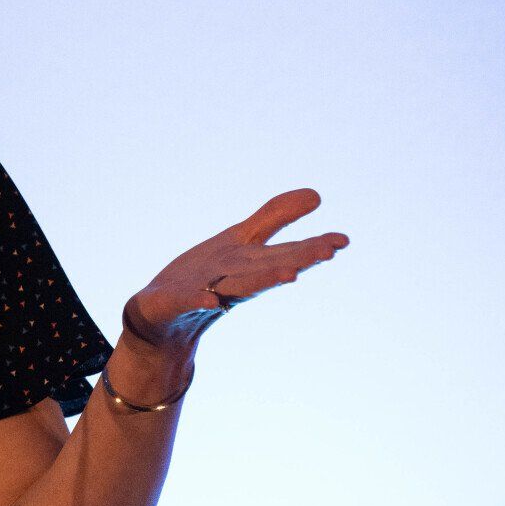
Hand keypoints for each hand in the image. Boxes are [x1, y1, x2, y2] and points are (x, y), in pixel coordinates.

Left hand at [122, 187, 348, 355]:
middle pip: (270, 266)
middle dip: (298, 258)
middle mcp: (235, 278)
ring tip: (290, 274)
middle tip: (328, 251)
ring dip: (263, 279)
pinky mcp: (175, 301)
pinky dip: (201, 300)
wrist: (162, 311)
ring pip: (240, 285)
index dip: (312, 246)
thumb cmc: (207, 274)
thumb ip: (275, 217)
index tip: (342, 241)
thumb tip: (316, 194)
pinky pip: (189, 300)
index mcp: (251, 263)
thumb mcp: (241, 238)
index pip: (286, 252)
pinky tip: (210, 300)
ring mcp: (206, 290)